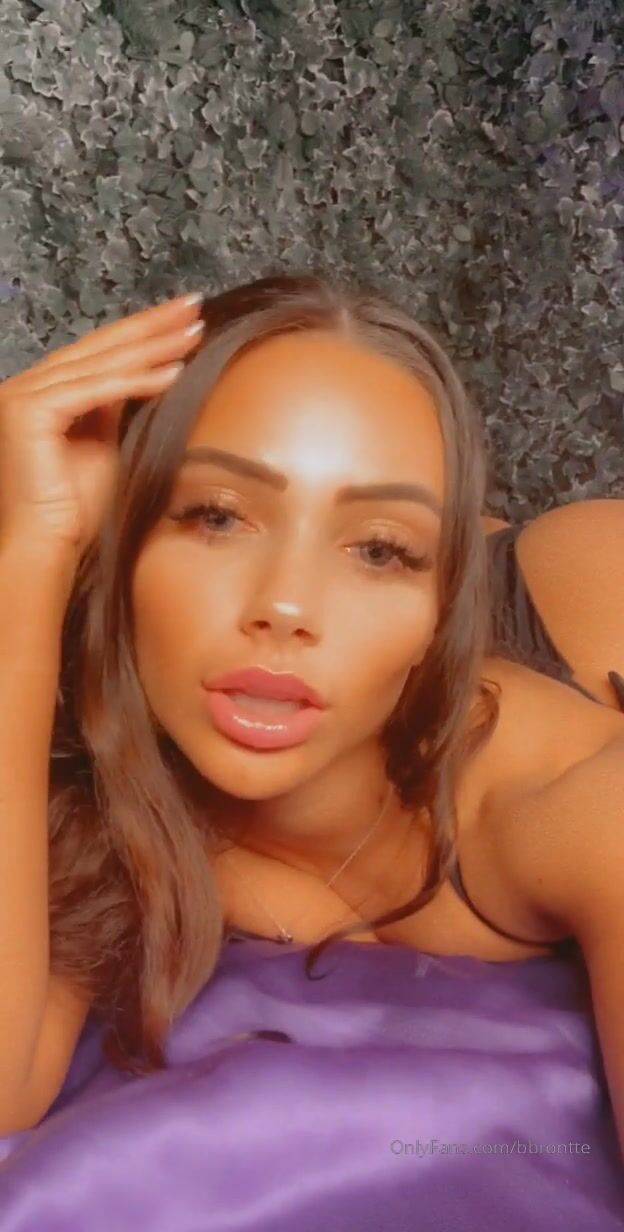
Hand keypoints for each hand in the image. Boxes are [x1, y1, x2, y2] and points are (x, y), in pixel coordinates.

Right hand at [0, 293, 204, 561]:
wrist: (47, 546)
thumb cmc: (74, 510)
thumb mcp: (104, 445)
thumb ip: (115, 408)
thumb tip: (145, 374)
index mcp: (39, 393)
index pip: (98, 353)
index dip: (142, 334)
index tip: (184, 318)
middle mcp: (24, 387)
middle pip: (100, 348)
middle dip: (151, 326)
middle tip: (194, 306)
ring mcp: (22, 395)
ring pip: (101, 365)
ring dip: (152, 348)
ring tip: (193, 334)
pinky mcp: (29, 410)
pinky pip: (96, 390)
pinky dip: (137, 381)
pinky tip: (174, 372)